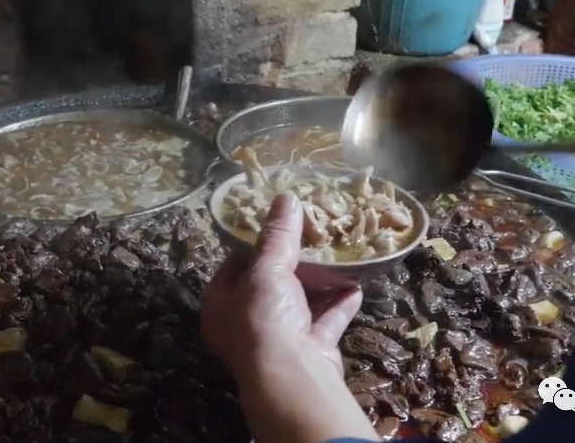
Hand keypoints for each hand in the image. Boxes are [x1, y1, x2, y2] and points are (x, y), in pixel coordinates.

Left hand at [201, 192, 361, 377]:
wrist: (293, 377)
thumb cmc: (265, 318)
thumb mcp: (267, 269)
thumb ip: (278, 236)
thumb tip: (285, 198)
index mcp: (220, 306)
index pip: (233, 268)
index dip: (254, 246)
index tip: (276, 227)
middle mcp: (244, 327)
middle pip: (268, 287)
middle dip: (293, 265)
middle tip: (311, 238)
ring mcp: (277, 342)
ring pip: (299, 305)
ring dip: (319, 284)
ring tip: (336, 256)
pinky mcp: (308, 352)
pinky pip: (324, 323)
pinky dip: (338, 305)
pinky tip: (355, 285)